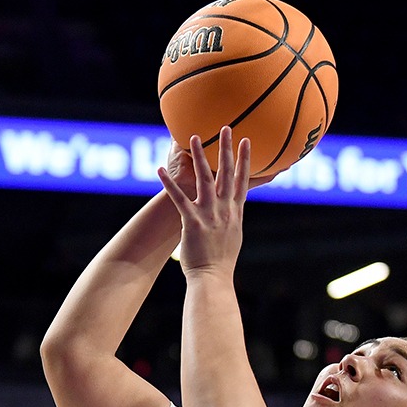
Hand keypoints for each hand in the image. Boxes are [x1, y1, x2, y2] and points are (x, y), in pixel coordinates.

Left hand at [156, 127, 250, 276]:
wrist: (213, 278)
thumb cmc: (221, 262)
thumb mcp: (233, 237)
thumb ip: (232, 220)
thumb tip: (232, 213)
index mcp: (235, 212)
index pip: (243, 181)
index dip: (245, 160)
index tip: (247, 142)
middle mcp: (225, 209)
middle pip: (227, 173)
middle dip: (226, 149)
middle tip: (227, 128)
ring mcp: (209, 214)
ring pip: (204, 179)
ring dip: (199, 157)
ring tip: (193, 137)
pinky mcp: (192, 221)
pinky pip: (178, 199)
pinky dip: (168, 184)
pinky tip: (158, 170)